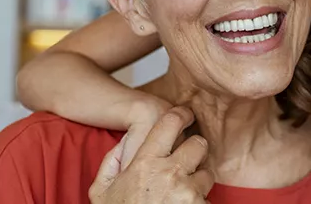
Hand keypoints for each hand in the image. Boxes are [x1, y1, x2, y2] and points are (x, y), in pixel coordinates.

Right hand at [89, 107, 214, 203]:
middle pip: (199, 144)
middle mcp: (170, 173)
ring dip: (198, 182)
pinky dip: (199, 203)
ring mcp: (188, 193)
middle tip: (186, 161)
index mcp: (145, 162)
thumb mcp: (102, 191)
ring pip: (207, 174)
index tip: (186, 114)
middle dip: (194, 151)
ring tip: (180, 194)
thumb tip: (126, 141)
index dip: (181, 114)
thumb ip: (112, 162)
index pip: (171, 122)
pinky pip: (208, 199)